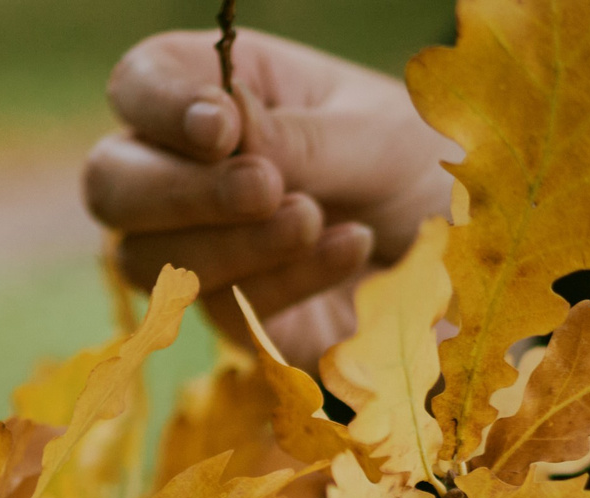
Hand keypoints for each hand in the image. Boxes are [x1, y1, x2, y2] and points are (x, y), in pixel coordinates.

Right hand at [84, 29, 460, 369]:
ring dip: (232, 243)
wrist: (476, 260)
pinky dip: (285, 280)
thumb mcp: (377, 134)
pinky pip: (225, 309)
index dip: (161, 106)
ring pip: (148, 260)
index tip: (221, 128)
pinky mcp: (236, 319)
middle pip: (112, 184)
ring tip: (315, 219)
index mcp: (221, 93)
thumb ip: (297, 138)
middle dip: (181, 191)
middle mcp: (190, 171)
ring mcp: (203, 250)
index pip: (140, 85)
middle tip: (264, 188)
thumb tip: (226, 137)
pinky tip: (348, 248)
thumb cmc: (423, 168)